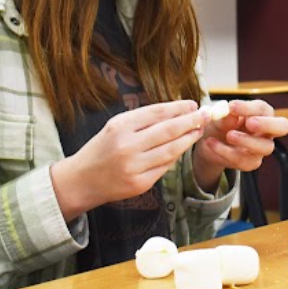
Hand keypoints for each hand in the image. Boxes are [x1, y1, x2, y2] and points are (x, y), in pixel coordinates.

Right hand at [51, 100, 206, 221]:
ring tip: (199, 130)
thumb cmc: (101, 149)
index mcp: (120, 126)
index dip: (178, 108)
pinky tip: (183, 148)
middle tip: (206, 115)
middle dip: (191, 121)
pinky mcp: (140, 184)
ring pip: (171, 150)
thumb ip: (142, 120)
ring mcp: (134, 167)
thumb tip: (177, 112)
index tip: (193, 104)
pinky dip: (176, 156)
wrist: (81, 180)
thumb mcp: (115, 127)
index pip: (157, 113)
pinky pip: (165, 167)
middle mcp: (127, 146)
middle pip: (168, 130)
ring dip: (189, 139)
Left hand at [194, 100, 287, 186]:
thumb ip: (225, 115)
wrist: (209, 142)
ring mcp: (261, 148)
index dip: (249, 108)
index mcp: (262, 113)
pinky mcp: (252, 162)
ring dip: (247, 141)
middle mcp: (267, 130)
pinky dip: (226, 152)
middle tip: (250, 123)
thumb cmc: (220, 123)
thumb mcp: (219, 116)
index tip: (232, 107)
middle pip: (283, 127)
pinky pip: (244, 160)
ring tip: (229, 135)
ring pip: (266, 147)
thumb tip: (231, 112)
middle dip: (267, 124)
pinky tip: (212, 144)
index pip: (263, 109)